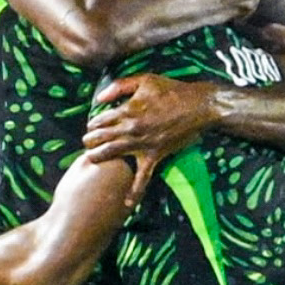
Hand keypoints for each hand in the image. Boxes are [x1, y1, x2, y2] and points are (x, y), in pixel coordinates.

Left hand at [83, 74, 218, 205]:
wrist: (198, 107)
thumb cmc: (171, 91)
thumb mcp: (144, 80)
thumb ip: (119, 86)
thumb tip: (99, 98)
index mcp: (127, 110)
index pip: (100, 120)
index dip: (93, 123)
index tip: (92, 125)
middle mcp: (131, 129)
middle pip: (102, 138)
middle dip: (90, 141)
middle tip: (86, 143)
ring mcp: (142, 145)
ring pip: (113, 154)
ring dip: (98, 157)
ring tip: (90, 159)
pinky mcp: (154, 156)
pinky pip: (142, 177)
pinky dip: (135, 191)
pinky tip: (127, 204)